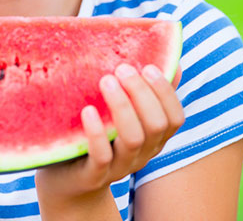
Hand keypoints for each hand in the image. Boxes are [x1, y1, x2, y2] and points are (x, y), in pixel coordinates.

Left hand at [35, 63, 183, 210]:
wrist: (67, 180)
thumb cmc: (96, 136)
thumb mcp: (120, 115)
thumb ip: (143, 93)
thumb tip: (173, 62)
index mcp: (153, 138)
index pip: (175, 118)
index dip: (166, 92)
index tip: (148, 67)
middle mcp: (142, 154)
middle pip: (156, 125)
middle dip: (141, 93)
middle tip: (122, 68)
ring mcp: (120, 166)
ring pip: (133, 139)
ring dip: (122, 107)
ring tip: (106, 80)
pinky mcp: (94, 175)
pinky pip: (102, 156)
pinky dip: (97, 132)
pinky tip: (88, 110)